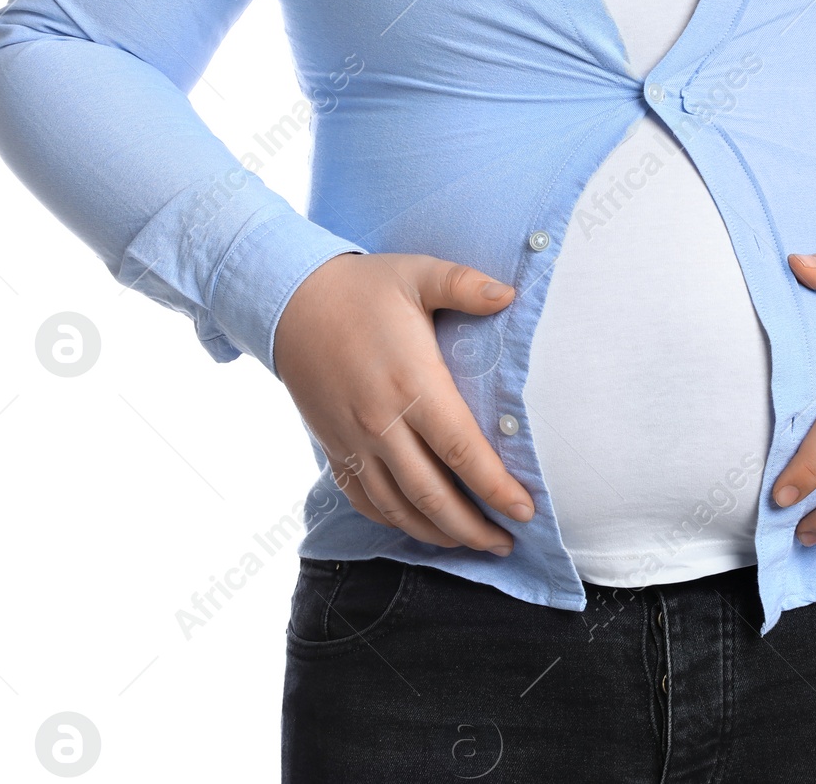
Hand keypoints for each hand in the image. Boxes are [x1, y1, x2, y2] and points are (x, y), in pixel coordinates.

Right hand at [274, 252, 534, 555]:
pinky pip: (365, 500)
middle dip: (474, 529)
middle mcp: (382, 423)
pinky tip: (420, 526)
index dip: (496, 489)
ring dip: (437, 533)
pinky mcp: (334, 447)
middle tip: (506, 543)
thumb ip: (466, 284)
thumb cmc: (364, 287)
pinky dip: (394, 522)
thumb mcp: (418, 274)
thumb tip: (512, 294)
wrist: (290, 301)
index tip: (525, 510)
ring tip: (472, 542)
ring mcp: (354, 441)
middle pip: (433, 496)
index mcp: (413, 385)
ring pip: (398, 508)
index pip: (462, 453)